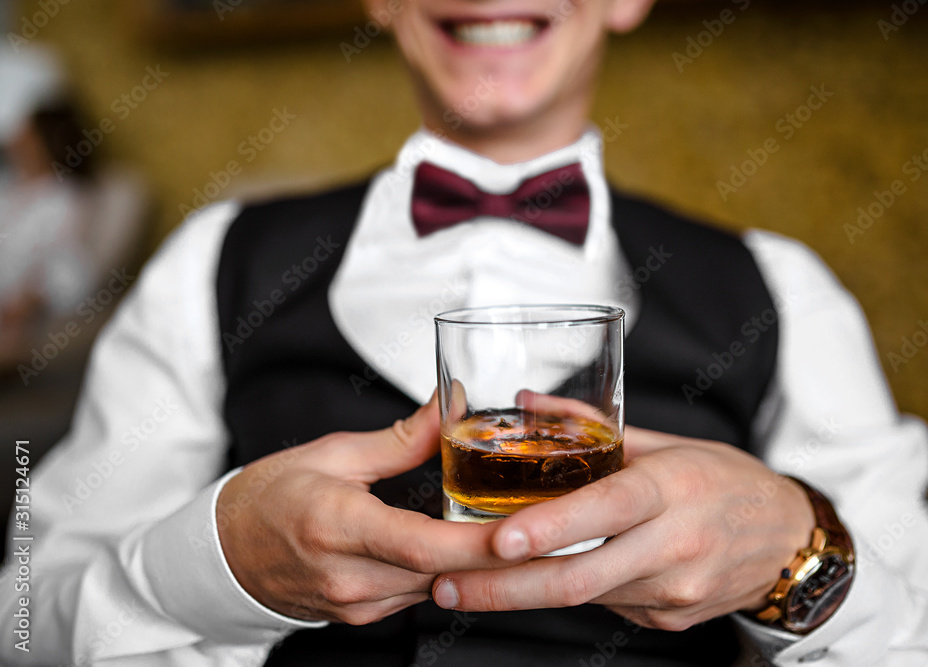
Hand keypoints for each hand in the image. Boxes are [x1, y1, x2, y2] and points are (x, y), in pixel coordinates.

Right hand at [217, 398, 500, 624]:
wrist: (222, 553)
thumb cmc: (269, 496)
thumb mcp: (334, 453)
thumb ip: (402, 438)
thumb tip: (452, 406)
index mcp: (337, 526)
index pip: (422, 546)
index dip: (480, 544)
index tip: (524, 529)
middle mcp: (348, 577)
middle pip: (443, 571)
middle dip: (498, 551)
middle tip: (546, 522)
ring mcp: (355, 605)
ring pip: (437, 585)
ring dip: (475, 562)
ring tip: (514, 526)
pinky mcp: (362, 616)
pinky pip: (419, 593)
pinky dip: (447, 570)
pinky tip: (466, 545)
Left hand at [431, 426, 815, 630]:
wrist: (787, 538)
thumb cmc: (724, 481)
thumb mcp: (666, 442)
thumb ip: (593, 425)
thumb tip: (530, 402)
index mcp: (672, 490)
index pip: (606, 510)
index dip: (550, 528)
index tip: (497, 541)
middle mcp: (674, 546)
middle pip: (580, 578)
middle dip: (503, 588)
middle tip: (446, 585)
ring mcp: (673, 591)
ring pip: (583, 598)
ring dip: (520, 593)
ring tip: (465, 583)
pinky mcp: (668, 618)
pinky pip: (605, 605)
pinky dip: (567, 592)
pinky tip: (540, 579)